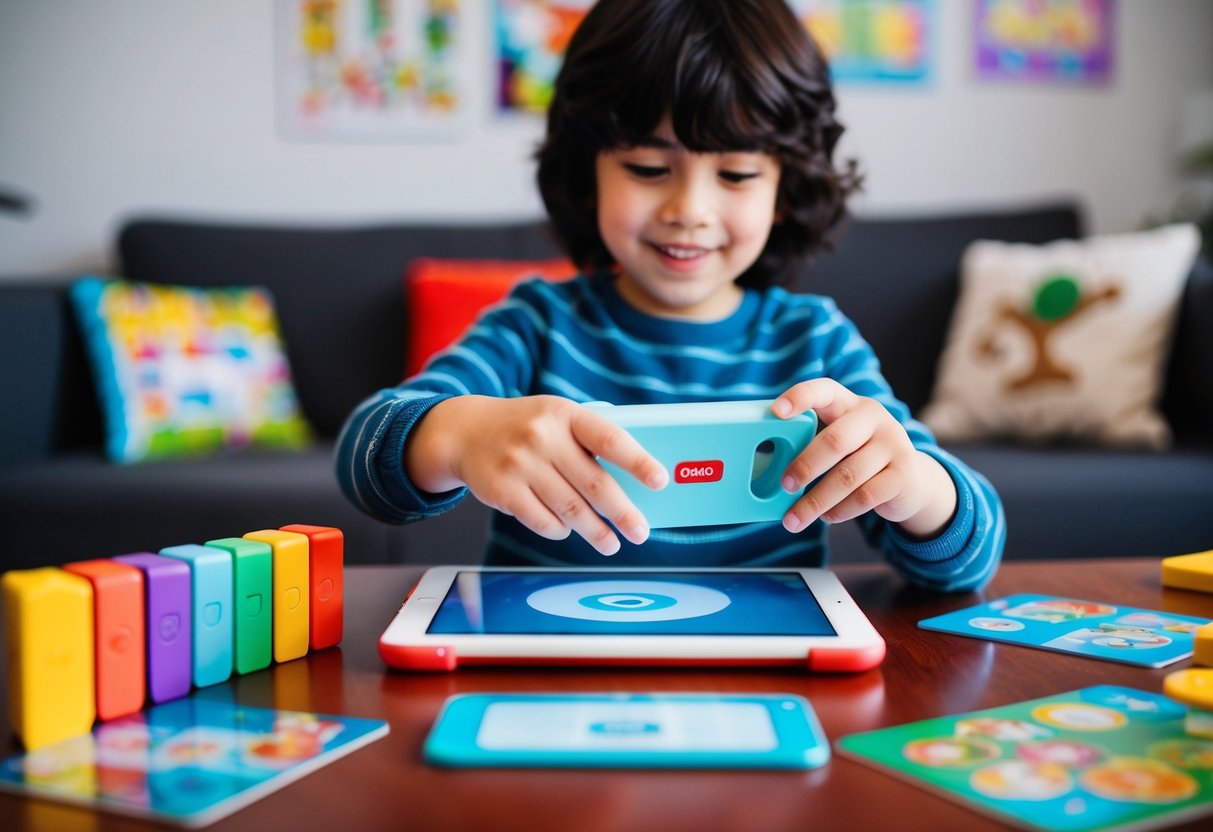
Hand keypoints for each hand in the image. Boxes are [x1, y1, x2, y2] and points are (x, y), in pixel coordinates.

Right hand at [407, 395, 667, 555]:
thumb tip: (631, 487)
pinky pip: (543, 521)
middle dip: (622, 513)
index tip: (660, 481)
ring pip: (570, 509)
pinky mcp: (502, 490)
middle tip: (640, 532)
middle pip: (594, 485)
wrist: (466, 432)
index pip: (609, 439)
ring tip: (611, 543)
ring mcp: (520, 464)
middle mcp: (542, 437)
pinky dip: (561, 530)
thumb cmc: (527, 428)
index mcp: (564, 414)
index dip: (638, 462)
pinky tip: (569, 530)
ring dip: (596, 532)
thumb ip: (588, 443)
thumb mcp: (557, 418)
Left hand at [772, 380, 956, 537]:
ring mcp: (893, 444)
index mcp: (848, 403)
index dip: (800, 397)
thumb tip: (765, 468)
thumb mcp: (839, 441)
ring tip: (794, 518)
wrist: (911, 479)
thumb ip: (811, 443)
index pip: (824, 390)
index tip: (776, 412)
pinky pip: (865, 496)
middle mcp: (874, 417)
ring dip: (816, 501)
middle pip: (836, 440)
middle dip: (805, 466)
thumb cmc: (858, 456)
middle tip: (784, 485)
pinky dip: (840, 510)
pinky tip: (827, 516)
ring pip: (848, 476)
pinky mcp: (904, 474)